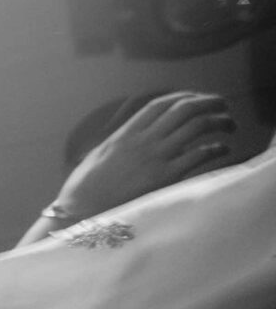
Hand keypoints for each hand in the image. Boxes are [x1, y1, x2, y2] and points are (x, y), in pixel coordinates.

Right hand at [51, 91, 236, 221]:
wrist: (80, 213)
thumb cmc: (85, 189)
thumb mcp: (100, 155)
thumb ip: (122, 142)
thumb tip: (137, 137)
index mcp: (126, 134)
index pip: (161, 104)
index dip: (185, 96)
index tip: (199, 99)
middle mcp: (142, 141)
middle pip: (185, 109)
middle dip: (210, 102)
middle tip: (223, 105)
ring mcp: (155, 158)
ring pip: (197, 126)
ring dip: (220, 121)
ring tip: (229, 125)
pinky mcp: (165, 178)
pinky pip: (200, 154)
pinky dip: (217, 148)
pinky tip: (223, 149)